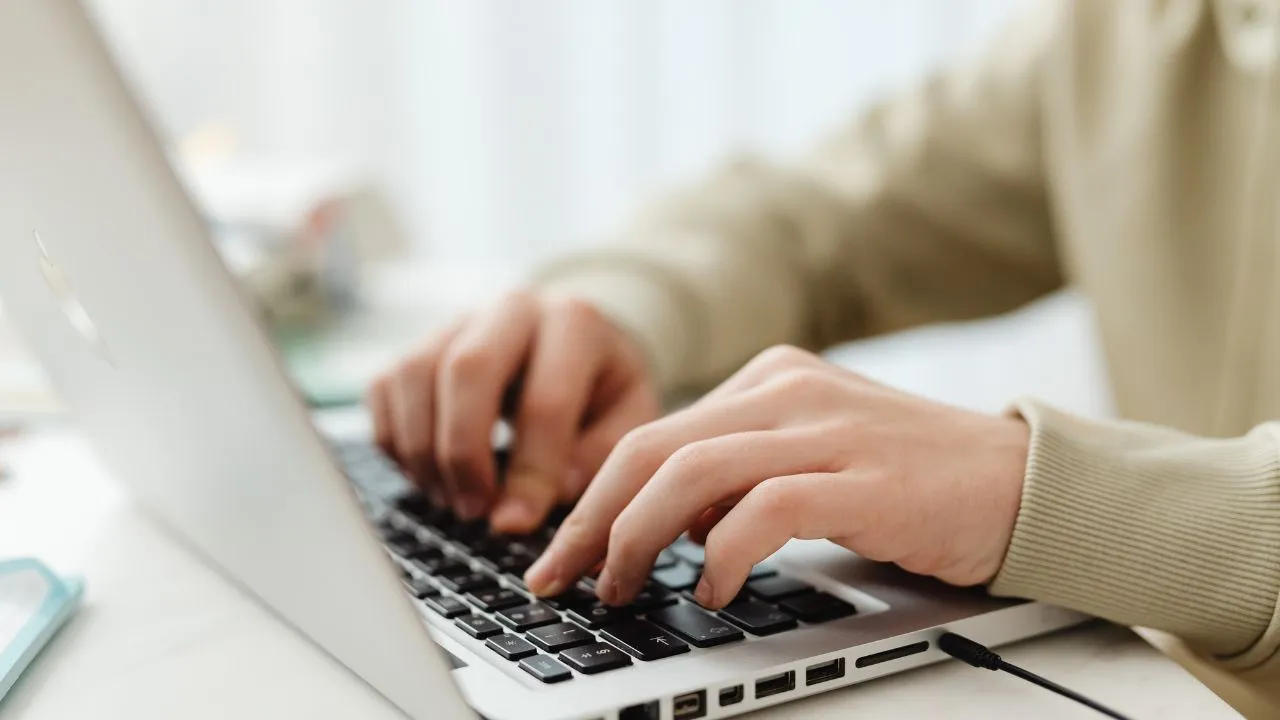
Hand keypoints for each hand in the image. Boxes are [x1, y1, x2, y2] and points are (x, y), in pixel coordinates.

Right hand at [367, 291, 659, 532]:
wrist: (572, 343)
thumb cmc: (601, 390)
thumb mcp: (627, 419)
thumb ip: (596, 458)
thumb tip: (539, 497)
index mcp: (576, 322)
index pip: (544, 400)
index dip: (529, 472)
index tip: (516, 524)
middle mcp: (512, 308)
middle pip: (466, 369)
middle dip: (464, 453)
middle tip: (474, 511)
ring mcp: (458, 320)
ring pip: (414, 375)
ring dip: (424, 451)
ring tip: (453, 500)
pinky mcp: (417, 341)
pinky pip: (384, 388)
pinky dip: (396, 442)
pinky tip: (430, 476)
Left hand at [524, 345, 1028, 606]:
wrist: (1020, 480)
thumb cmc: (910, 478)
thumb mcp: (811, 454)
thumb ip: (739, 474)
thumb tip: (662, 522)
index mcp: (769, 379)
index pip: (653, 434)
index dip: (594, 497)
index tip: (563, 551)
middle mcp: (787, 390)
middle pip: (652, 449)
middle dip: (592, 519)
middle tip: (561, 575)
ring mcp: (826, 429)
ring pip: (691, 474)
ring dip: (638, 539)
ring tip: (623, 587)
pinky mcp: (863, 478)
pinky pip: (764, 510)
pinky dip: (721, 554)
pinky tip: (710, 588)